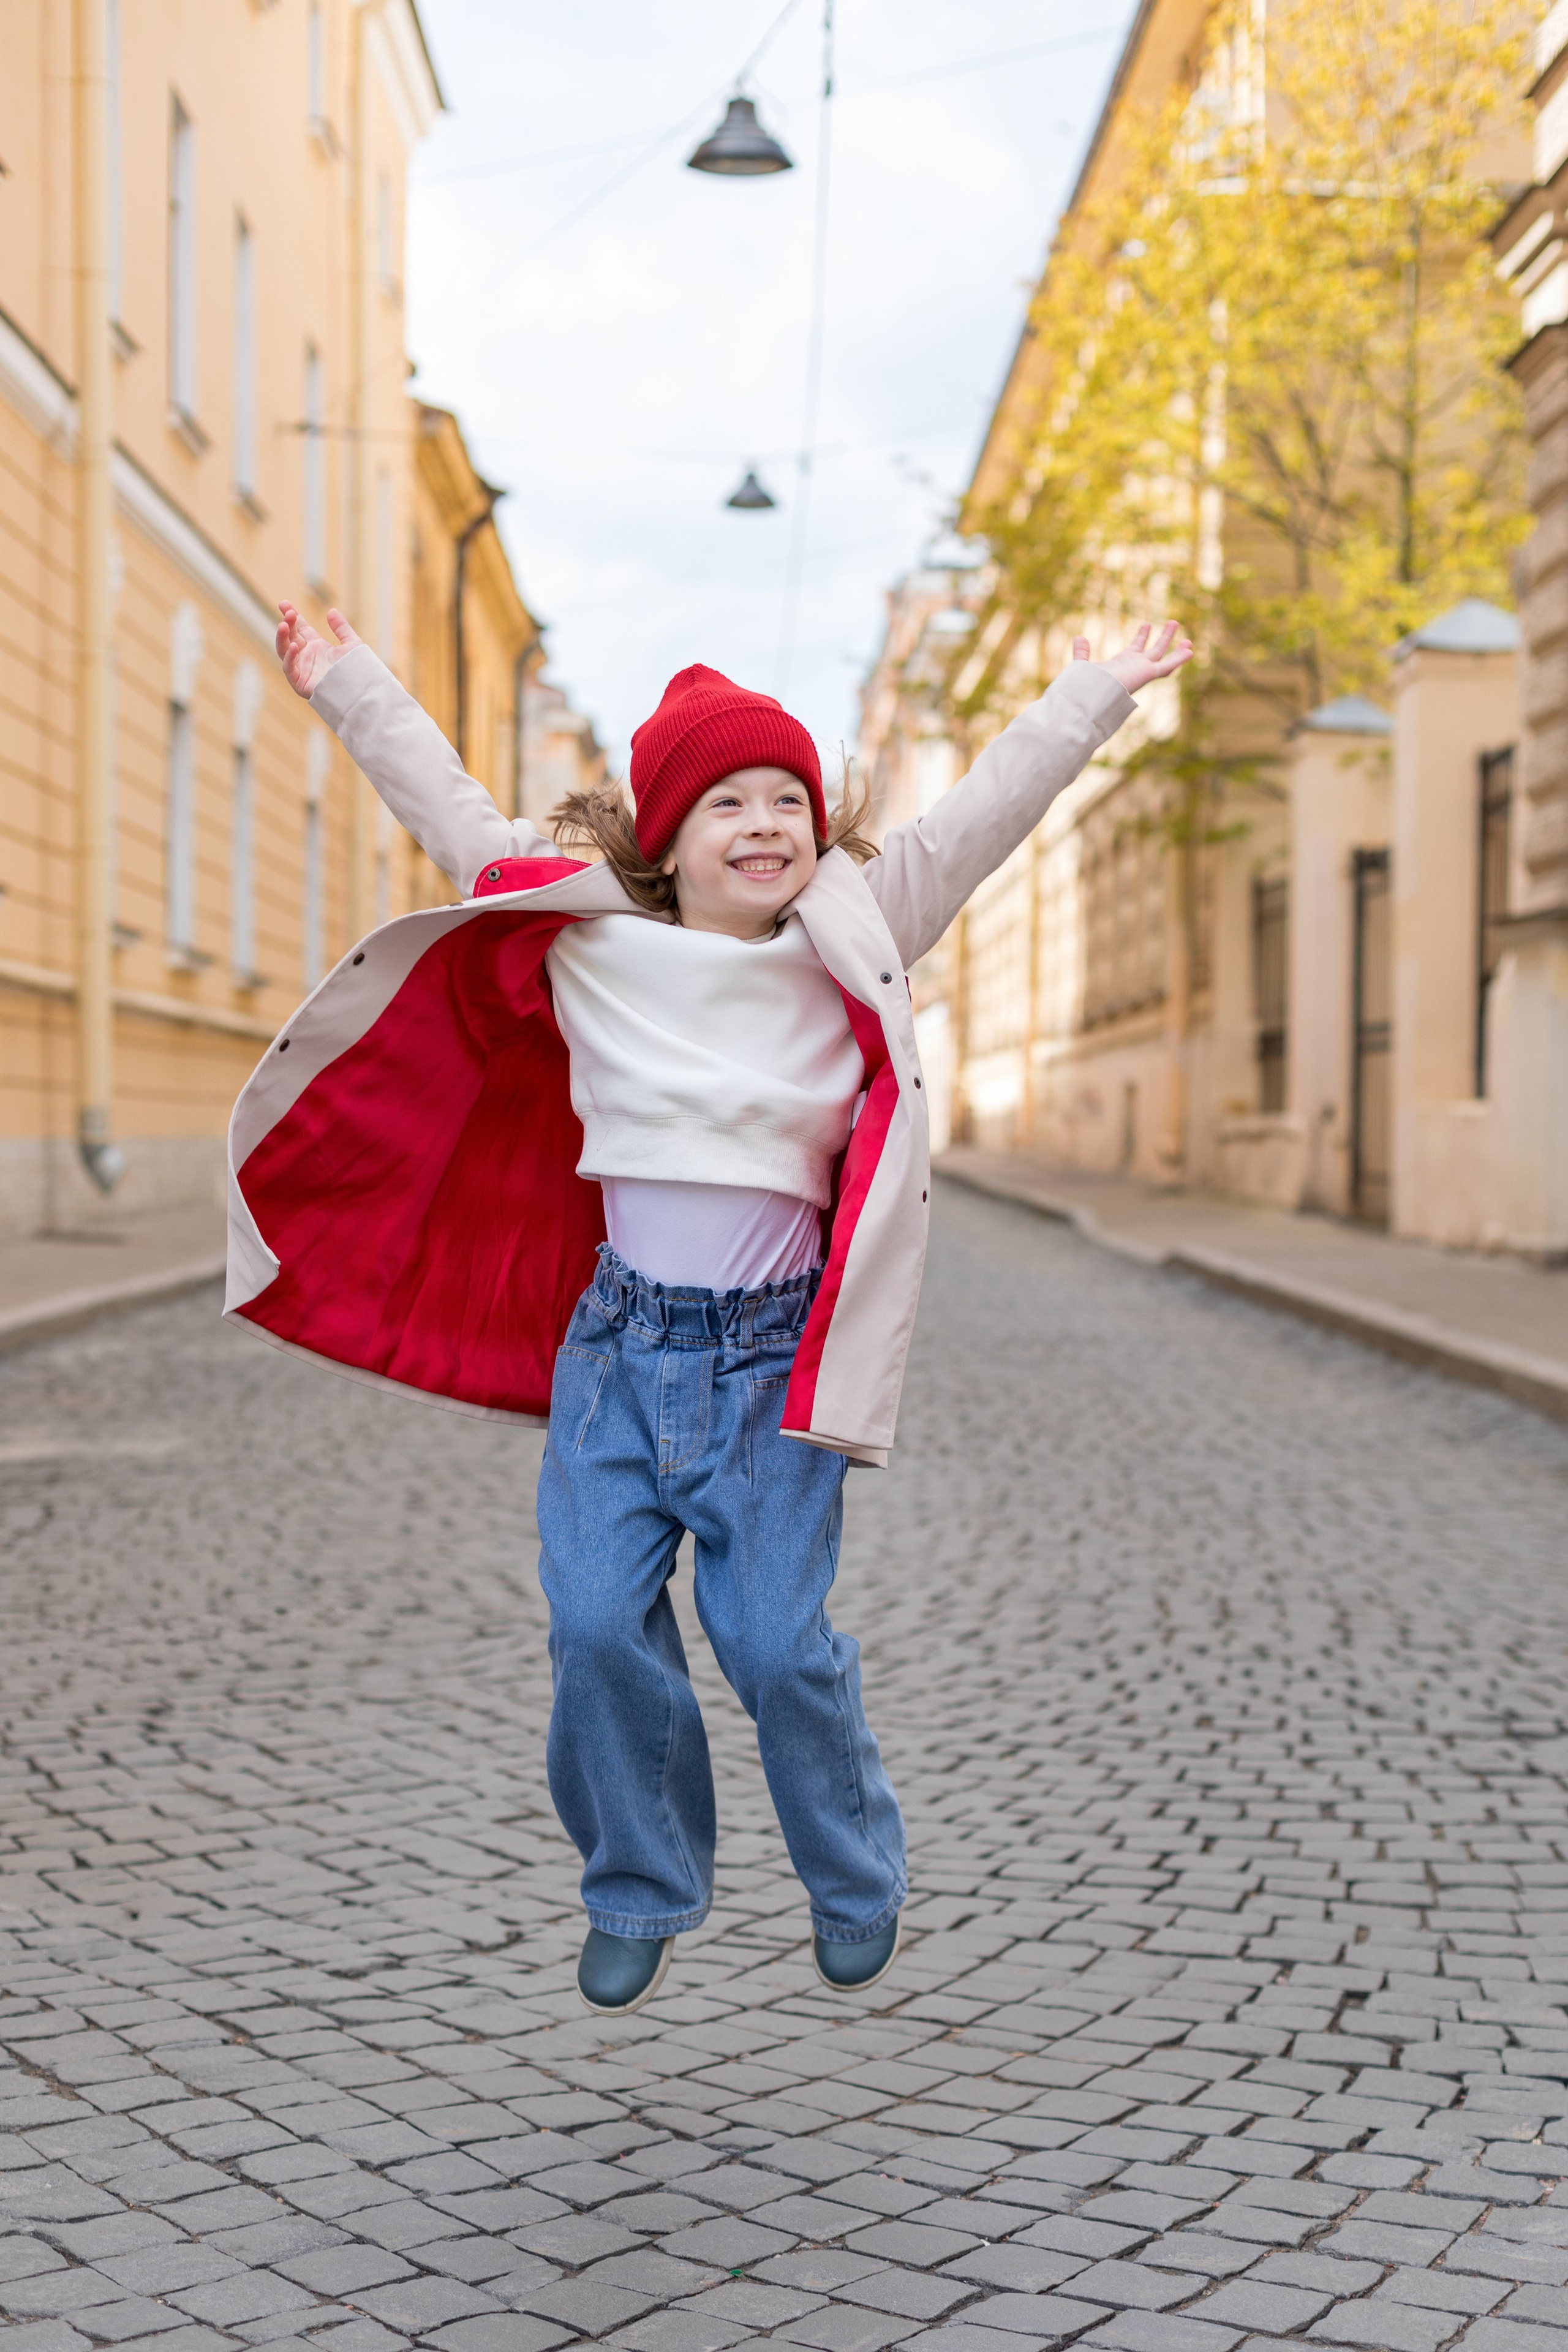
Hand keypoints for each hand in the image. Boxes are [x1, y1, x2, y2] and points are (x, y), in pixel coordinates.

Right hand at [276, 601, 360, 698]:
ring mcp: (301, 669)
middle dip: (287, 623)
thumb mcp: (351, 644)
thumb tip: (332, 611)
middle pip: (290, 636)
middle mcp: (306, 656)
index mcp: (316, 647)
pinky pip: (289, 668)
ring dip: (282, 637)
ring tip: (283, 625)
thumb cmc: (356, 671)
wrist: (359, 691)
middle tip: (287, 611)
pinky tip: (294, 646)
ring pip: (284, 650)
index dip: (292, 616)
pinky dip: (289, 657)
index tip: (284, 603)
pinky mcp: (299, 682)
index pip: (299, 628)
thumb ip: (341, 628)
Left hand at [1071, 620, 1193, 694]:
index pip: (1135, 649)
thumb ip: (1082, 652)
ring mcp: (1143, 671)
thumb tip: (1078, 637)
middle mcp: (1135, 668)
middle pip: (1153, 650)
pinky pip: (1167, 666)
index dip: (1141, 637)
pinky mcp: (1148, 674)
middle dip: (1163, 637)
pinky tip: (1190, 651)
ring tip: (1179, 626)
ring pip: (1161, 654)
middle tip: (1172, 622)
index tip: (1146, 625)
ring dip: (1169, 640)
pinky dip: (1178, 658)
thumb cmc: (1087, 685)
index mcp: (1122, 666)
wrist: (1093, 696)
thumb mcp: (1084, 665)